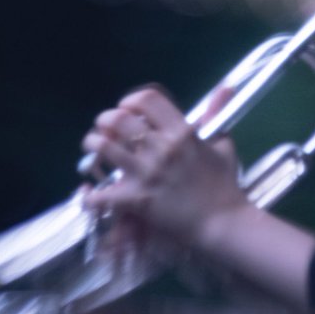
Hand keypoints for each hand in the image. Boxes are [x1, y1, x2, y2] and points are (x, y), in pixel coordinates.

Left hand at [82, 86, 247, 246]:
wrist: (223, 223)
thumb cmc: (224, 185)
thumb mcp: (223, 146)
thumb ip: (215, 119)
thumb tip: (224, 90)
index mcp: (181, 132)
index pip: (147, 99)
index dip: (131, 101)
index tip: (128, 110)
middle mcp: (161, 147)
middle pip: (118, 119)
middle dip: (105, 120)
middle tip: (105, 129)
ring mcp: (146, 173)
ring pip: (103, 147)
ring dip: (92, 145)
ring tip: (93, 150)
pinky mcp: (136, 200)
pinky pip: (100, 194)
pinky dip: (90, 195)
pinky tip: (90, 194)